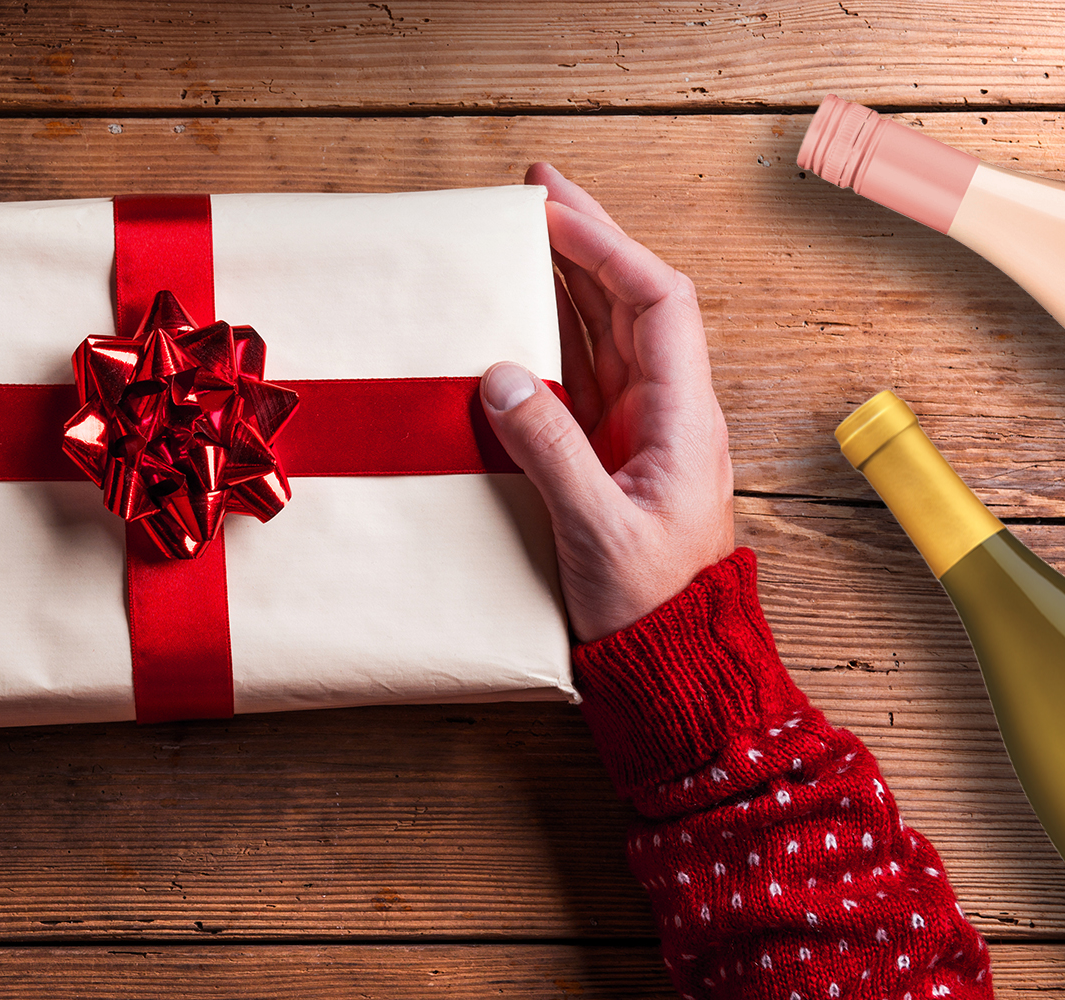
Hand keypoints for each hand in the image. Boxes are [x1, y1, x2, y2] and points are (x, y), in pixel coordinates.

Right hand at [480, 163, 734, 643]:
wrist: (674, 661)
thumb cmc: (652, 606)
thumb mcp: (598, 530)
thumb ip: (552, 451)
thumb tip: (503, 376)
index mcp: (682, 417)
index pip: (656, 301)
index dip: (607, 246)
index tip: (552, 212)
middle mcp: (667, 410)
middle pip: (631, 299)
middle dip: (587, 238)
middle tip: (534, 189)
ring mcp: (638, 429)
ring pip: (605, 329)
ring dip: (568, 275)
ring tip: (524, 228)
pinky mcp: (609, 453)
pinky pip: (581, 372)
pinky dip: (551, 331)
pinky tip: (518, 310)